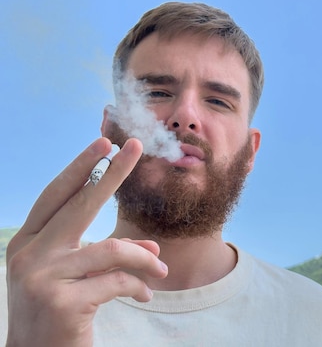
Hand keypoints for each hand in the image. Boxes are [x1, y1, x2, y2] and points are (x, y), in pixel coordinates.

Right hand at [5, 138, 167, 346]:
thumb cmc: (59, 312)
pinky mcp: (61, 302)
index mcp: (26, 242)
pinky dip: (139, 285)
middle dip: (112, 173)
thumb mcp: (77, 276)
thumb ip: (107, 254)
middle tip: (135, 147)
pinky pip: (118, 280)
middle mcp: (28, 254)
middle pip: (79, 203)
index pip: (56, 195)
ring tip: (160, 272)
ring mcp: (41, 278)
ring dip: (144, 259)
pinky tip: (145, 296)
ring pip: (111, 249)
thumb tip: (153, 247)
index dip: (81, 166)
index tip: (105, 142)